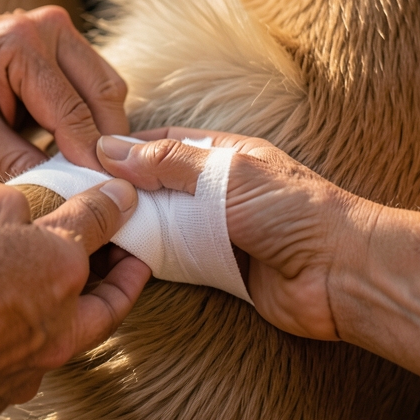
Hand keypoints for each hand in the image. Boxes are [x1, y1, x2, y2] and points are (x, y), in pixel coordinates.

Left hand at [0, 6, 128, 175]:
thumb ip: (19, 163)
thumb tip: (66, 192)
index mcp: (20, 44)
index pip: (72, 110)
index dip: (89, 155)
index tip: (101, 191)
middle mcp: (49, 27)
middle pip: (104, 94)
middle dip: (107, 143)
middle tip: (102, 185)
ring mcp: (62, 31)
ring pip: (109, 90)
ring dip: (105, 130)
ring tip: (85, 167)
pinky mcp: (69, 45)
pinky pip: (99, 86)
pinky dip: (96, 119)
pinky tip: (77, 146)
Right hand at [0, 180, 150, 419]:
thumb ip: (13, 205)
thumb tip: (28, 209)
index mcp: (62, 267)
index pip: (97, 224)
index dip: (112, 203)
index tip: (122, 196)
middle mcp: (60, 321)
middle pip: (107, 301)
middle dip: (123, 279)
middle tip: (130, 263)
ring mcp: (34, 364)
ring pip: (70, 336)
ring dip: (75, 312)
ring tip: (69, 293)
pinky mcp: (0, 393)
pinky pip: (27, 361)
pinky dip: (28, 340)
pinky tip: (6, 328)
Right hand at [97, 128, 378, 340]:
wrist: (340, 274)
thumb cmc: (293, 211)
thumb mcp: (226, 174)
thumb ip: (170, 162)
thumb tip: (113, 150)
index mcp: (224, 156)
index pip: (163, 144)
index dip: (125, 150)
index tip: (84, 159)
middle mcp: (217, 191)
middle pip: (158, 186)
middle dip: (123, 190)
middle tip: (78, 197)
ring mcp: (217, 231)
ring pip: (163, 224)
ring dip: (134, 226)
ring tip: (91, 227)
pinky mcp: (217, 268)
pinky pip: (176, 259)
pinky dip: (152, 258)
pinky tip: (123, 258)